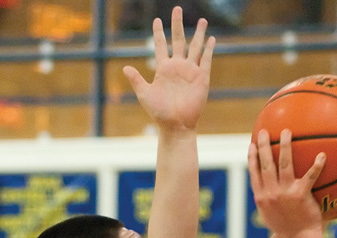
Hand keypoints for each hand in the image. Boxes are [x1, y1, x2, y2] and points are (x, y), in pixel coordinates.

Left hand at [122, 6, 213, 131]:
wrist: (176, 126)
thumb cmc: (159, 113)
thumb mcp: (145, 95)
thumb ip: (136, 80)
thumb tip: (125, 68)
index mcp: (163, 69)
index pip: (161, 45)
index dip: (158, 33)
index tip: (156, 20)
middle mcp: (177, 67)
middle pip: (178, 40)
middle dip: (177, 24)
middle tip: (177, 8)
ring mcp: (190, 72)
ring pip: (195, 47)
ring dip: (198, 34)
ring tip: (202, 20)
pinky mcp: (201, 79)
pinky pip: (205, 61)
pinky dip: (209, 50)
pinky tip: (211, 40)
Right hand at [248, 129, 324, 237]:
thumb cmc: (287, 229)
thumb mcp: (271, 216)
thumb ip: (268, 201)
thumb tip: (269, 188)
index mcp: (262, 198)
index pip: (254, 174)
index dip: (251, 158)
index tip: (251, 144)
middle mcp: (271, 193)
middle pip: (266, 164)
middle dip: (263, 146)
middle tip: (264, 131)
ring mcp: (285, 193)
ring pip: (284, 164)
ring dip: (284, 146)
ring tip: (287, 132)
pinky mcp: (300, 195)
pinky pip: (310, 176)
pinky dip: (317, 165)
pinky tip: (322, 155)